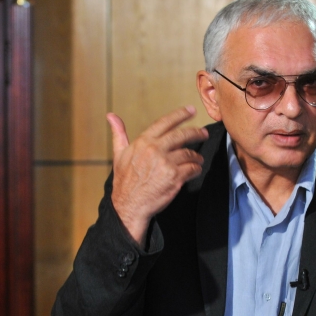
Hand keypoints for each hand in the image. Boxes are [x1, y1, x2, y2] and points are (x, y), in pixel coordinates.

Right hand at [107, 106, 208, 246]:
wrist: (129, 205)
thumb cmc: (124, 182)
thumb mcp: (119, 154)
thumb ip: (119, 134)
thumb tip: (111, 116)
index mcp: (143, 142)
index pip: (165, 122)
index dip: (180, 114)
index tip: (190, 110)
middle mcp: (155, 149)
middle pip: (182, 135)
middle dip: (196, 132)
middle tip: (203, 134)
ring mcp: (166, 163)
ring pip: (189, 153)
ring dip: (196, 156)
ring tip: (197, 159)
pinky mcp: (175, 177)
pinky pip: (192, 168)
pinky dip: (196, 169)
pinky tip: (195, 170)